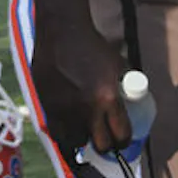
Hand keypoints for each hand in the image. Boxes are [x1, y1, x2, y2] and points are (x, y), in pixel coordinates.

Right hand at [29, 19, 129, 159]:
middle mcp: (87, 108)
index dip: (124, 141)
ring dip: (83, 139)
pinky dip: (64, 132)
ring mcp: (65, 109)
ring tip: (84, 130)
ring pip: (77, 142)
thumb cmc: (92, 46)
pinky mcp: (48, 105)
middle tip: (105, 138)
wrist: (62, 32)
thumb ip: (120, 87)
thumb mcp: (116, 66)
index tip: (122, 139)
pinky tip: (67, 126)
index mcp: (108, 97)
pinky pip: (57, 131)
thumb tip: (129, 100)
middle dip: (106, 144)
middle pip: (101, 145)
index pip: (121, 134)